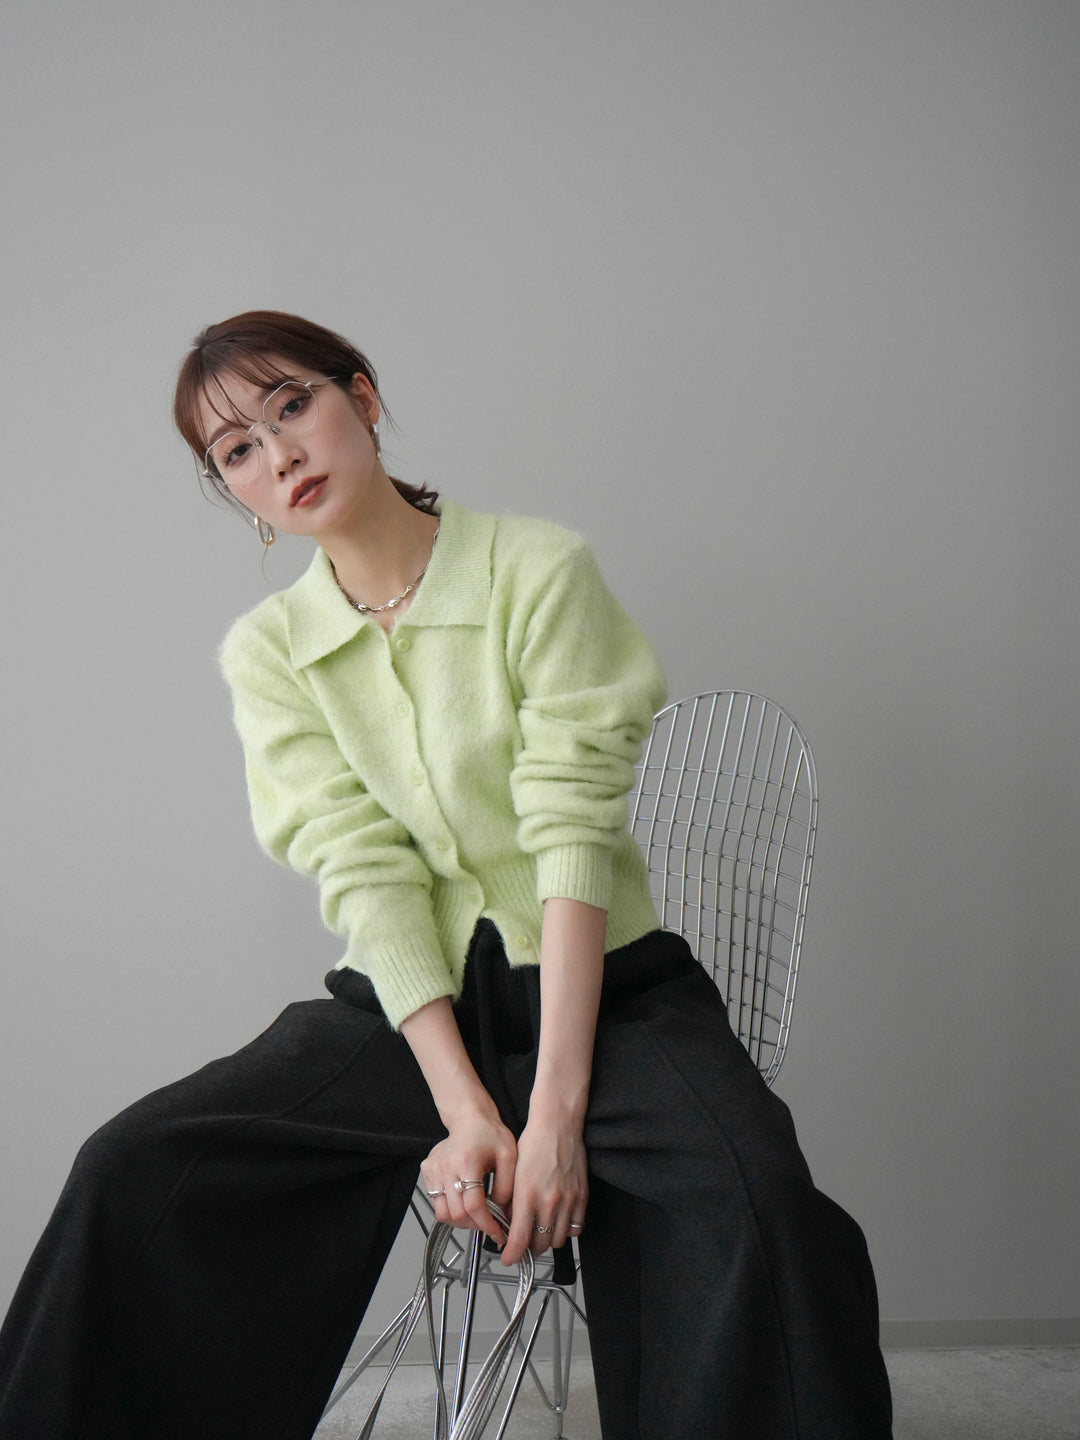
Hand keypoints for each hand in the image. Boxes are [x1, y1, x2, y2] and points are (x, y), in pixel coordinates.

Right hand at [420, 1106, 517, 1249]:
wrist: (469, 1118)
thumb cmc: (490, 1134)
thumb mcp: (509, 1157)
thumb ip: (507, 1187)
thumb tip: (501, 1213)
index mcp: (467, 1161)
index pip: (473, 1205)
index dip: (486, 1224)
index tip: (497, 1232)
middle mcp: (446, 1166)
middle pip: (456, 1213)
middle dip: (475, 1225)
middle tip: (489, 1224)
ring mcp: (433, 1169)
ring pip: (442, 1212)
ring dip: (461, 1221)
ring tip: (476, 1215)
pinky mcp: (427, 1171)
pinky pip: (435, 1203)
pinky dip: (450, 1209)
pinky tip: (464, 1202)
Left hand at [501, 1109, 588, 1265]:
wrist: (558, 1124)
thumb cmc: (533, 1143)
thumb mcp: (514, 1172)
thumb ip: (512, 1201)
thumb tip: (509, 1222)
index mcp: (527, 1195)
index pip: (520, 1239)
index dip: (512, 1255)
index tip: (508, 1259)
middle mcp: (549, 1201)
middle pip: (540, 1244)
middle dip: (529, 1248)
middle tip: (522, 1244)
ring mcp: (568, 1200)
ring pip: (558, 1239)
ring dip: (547, 1241)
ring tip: (539, 1232)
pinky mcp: (582, 1197)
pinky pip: (576, 1227)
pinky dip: (565, 1230)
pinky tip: (557, 1222)